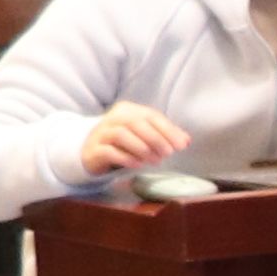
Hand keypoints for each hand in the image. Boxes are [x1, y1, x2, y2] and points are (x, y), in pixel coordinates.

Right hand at [75, 104, 191, 182]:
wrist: (90, 151)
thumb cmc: (122, 143)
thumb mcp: (143, 135)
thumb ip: (164, 135)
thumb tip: (186, 141)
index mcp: (127, 110)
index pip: (150, 116)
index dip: (168, 130)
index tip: (182, 145)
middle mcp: (112, 119)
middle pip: (136, 123)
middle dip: (156, 139)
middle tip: (168, 154)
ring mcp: (100, 134)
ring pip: (121, 134)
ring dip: (141, 148)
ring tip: (155, 161)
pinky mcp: (93, 150)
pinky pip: (108, 151)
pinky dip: (125, 158)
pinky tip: (138, 165)